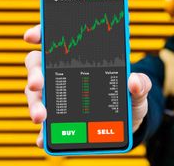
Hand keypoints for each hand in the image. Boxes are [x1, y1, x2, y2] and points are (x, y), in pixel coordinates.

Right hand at [23, 25, 151, 147]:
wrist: (129, 124)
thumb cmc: (131, 98)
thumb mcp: (139, 88)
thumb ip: (141, 83)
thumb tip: (133, 81)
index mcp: (82, 60)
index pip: (57, 43)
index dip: (42, 34)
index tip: (31, 37)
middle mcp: (64, 76)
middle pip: (38, 67)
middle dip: (34, 74)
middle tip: (36, 84)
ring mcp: (59, 99)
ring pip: (37, 96)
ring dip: (36, 105)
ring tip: (41, 116)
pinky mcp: (59, 122)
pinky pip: (47, 127)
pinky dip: (44, 133)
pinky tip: (44, 138)